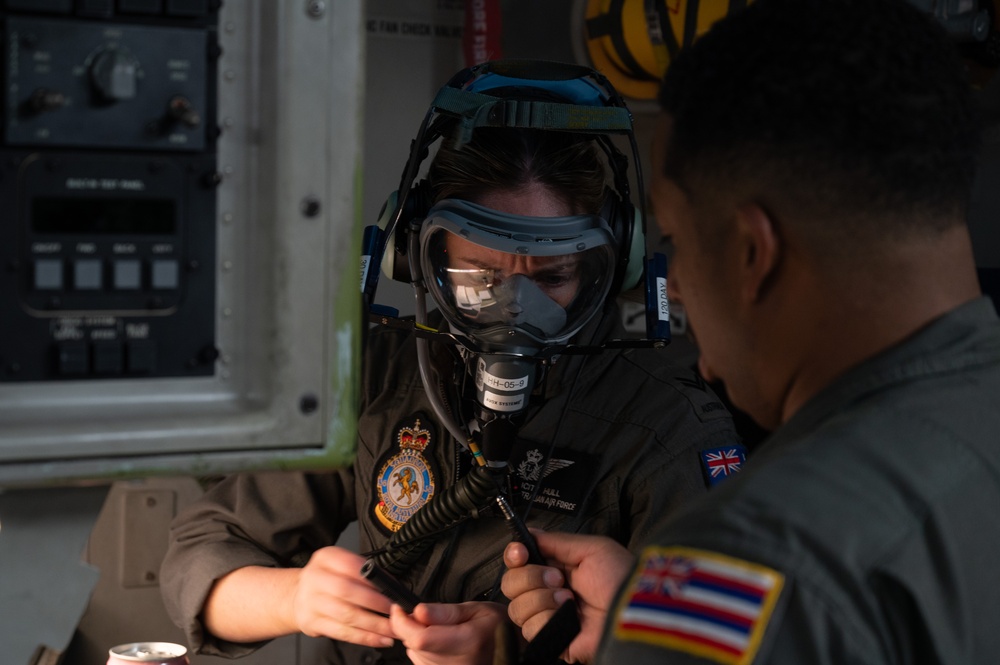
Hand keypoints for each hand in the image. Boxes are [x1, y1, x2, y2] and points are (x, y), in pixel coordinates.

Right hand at [291, 546, 396, 646]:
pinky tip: (379, 639)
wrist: (298, 596)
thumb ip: (363, 573)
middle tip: (395, 611)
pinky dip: (364, 637)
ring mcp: (311, 602)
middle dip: (376, 603)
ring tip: (392, 629)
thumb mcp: (340, 566)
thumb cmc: (327, 581)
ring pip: (347, 615)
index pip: (351, 565)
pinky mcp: (313, 623)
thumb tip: (392, 586)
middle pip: (347, 591)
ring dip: (374, 624)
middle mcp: (315, 578)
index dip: (373, 579)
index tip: (391, 590)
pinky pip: (343, 633)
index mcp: (325, 559)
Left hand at [389, 601, 506, 664]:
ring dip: (418, 639)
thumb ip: (446, 612)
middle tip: (428, 615)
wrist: (513, 651)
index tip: (399, 609)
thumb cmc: (498, 628)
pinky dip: (424, 650)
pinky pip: (421, 663)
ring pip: (414, 654)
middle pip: (414, 646)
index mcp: (467, 643)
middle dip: (412, 627)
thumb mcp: (477, 609)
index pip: (420, 638)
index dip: (403, 623)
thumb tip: (418, 611)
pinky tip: (440, 643)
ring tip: (441, 630)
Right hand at [502, 531, 633, 663]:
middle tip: (558, 577)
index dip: (514, 556)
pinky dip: (548, 619)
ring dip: (542, 599)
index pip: (518, 562)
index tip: (520, 553)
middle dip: (531, 576)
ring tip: (568, 598)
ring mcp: (548, 616)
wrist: (632, 611)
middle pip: (511, 583)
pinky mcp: (551, 639)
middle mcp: (547, 592)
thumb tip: (530, 533)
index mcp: (555, 569)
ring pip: (517, 607)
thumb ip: (556, 541)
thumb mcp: (592, 548)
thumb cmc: (621, 579)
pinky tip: (568, 615)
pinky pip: (530, 628)